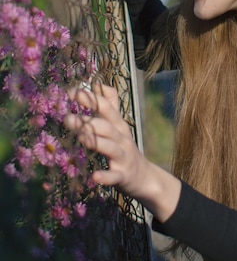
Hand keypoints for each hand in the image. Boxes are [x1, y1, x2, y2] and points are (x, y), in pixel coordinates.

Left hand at [65, 83, 180, 221]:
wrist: (143, 176)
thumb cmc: (123, 147)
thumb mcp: (119, 125)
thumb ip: (110, 104)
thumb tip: (98, 84)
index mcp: (118, 124)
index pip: (106, 107)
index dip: (90, 98)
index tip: (71, 91)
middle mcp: (122, 138)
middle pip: (106, 126)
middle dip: (88, 121)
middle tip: (67, 118)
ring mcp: (123, 157)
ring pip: (110, 147)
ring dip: (96, 142)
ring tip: (80, 138)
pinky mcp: (123, 175)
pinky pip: (114, 176)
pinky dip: (105, 176)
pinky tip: (94, 177)